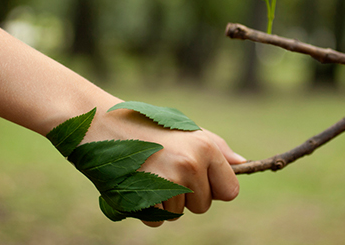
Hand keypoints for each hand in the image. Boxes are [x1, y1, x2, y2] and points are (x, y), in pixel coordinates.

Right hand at [83, 101, 245, 226]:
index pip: (230, 191)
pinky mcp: (145, 198)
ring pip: (179, 214)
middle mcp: (190, 165)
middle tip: (166, 170)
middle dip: (188, 195)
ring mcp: (167, 183)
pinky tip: (137, 183)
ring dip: (166, 201)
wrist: (101, 123)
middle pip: (203, 206)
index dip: (215, 188)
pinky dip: (147, 209)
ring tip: (149, 172)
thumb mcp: (185, 129)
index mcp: (205, 148)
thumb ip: (216, 148)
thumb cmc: (146, 125)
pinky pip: (157, 221)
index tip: (199, 178)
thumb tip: (243, 164)